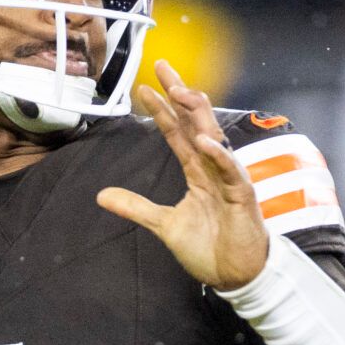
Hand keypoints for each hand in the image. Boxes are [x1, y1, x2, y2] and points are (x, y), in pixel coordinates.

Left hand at [95, 61, 269, 289]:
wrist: (234, 276)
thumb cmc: (209, 248)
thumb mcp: (164, 225)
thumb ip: (136, 207)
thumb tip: (102, 195)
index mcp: (197, 171)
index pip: (178, 132)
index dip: (163, 109)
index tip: (144, 87)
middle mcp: (213, 168)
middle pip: (196, 123)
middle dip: (181, 95)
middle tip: (164, 68)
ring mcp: (229, 180)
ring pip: (215, 138)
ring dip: (199, 115)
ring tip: (182, 92)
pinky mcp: (242, 197)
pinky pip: (231, 171)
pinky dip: (219, 156)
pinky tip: (205, 141)